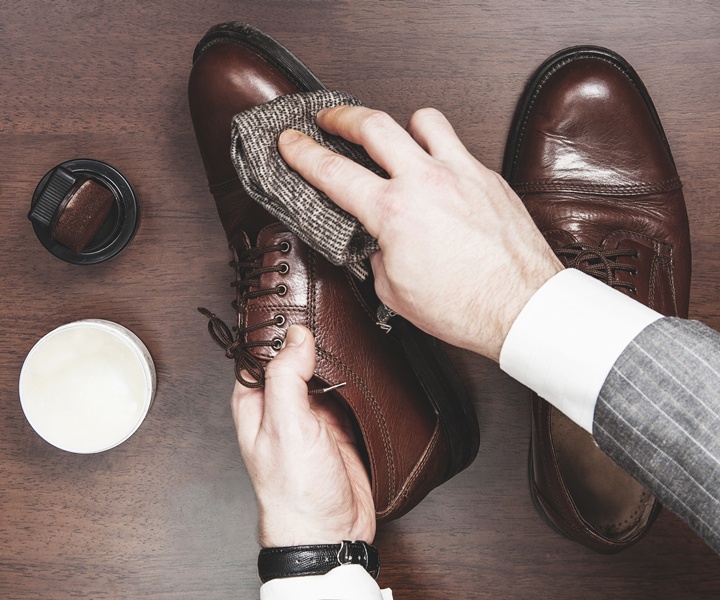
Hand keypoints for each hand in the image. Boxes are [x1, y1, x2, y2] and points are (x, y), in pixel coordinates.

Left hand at [232, 324, 374, 547]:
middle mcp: (280, 407)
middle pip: (292, 359)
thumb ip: (287, 378)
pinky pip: (345, 392)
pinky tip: (362, 365)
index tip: (293, 304)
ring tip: (346, 332)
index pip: (259, 353)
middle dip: (308, 339)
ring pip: (321, 373)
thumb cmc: (294, 491)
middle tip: (326, 311)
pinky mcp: (338, 426)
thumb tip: (296, 336)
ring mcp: (311, 416)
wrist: (330, 532)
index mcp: (255, 404)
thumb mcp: (286, 427)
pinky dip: (354, 379)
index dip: (273, 328)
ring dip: (334, 359)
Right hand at [278, 106, 562, 361]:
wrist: (521, 308)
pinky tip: (437, 174)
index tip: (291, 140)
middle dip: (342, 115)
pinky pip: (458, 147)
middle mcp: (427, 182)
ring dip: (401, 125)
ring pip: (423, 119)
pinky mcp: (489, 178)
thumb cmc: (464, 307)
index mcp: (394, 212)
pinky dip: (439, 152)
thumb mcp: (395, 291)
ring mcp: (462, 173)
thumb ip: (377, 256)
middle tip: (330, 118)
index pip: (333, 171)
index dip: (303, 152)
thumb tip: (378, 242)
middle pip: (373, 123)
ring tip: (395, 139)